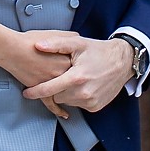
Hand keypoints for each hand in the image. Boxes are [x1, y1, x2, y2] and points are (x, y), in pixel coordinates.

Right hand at [0, 31, 75, 119]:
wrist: (12, 49)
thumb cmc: (30, 40)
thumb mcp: (54, 33)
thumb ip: (69, 37)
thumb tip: (79, 38)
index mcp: (67, 60)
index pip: (81, 67)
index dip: (80, 67)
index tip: (82, 67)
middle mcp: (61, 73)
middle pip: (75, 82)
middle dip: (76, 83)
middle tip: (79, 82)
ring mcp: (51, 84)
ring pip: (66, 94)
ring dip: (70, 96)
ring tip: (75, 96)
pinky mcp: (41, 91)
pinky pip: (52, 104)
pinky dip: (58, 110)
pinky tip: (64, 114)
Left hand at [20, 32, 134, 113]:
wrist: (122, 62)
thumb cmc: (99, 51)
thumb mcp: (78, 43)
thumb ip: (56, 44)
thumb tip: (37, 45)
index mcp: (77, 77)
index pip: (49, 89)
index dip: (35, 91)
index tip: (27, 92)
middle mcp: (84, 92)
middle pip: (57, 96)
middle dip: (55, 87)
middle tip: (61, 75)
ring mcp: (90, 101)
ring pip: (67, 101)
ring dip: (66, 92)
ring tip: (72, 78)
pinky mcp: (95, 107)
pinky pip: (78, 104)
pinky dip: (76, 97)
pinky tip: (81, 85)